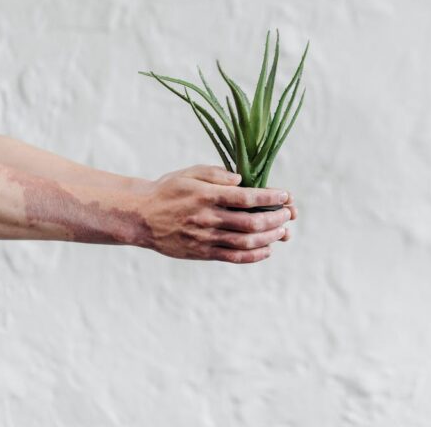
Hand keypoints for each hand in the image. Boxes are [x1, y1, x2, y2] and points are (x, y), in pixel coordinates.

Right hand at [133, 165, 293, 262]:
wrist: (141, 217)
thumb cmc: (169, 190)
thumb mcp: (190, 173)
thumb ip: (216, 174)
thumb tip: (241, 179)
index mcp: (207, 195)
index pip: (247, 197)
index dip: (270, 197)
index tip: (285, 195)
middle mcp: (208, 218)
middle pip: (251, 222)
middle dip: (276, 218)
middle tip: (289, 214)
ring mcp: (206, 238)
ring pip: (246, 242)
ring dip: (269, 237)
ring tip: (283, 231)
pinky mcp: (203, 253)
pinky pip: (234, 257)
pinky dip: (255, 255)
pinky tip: (267, 249)